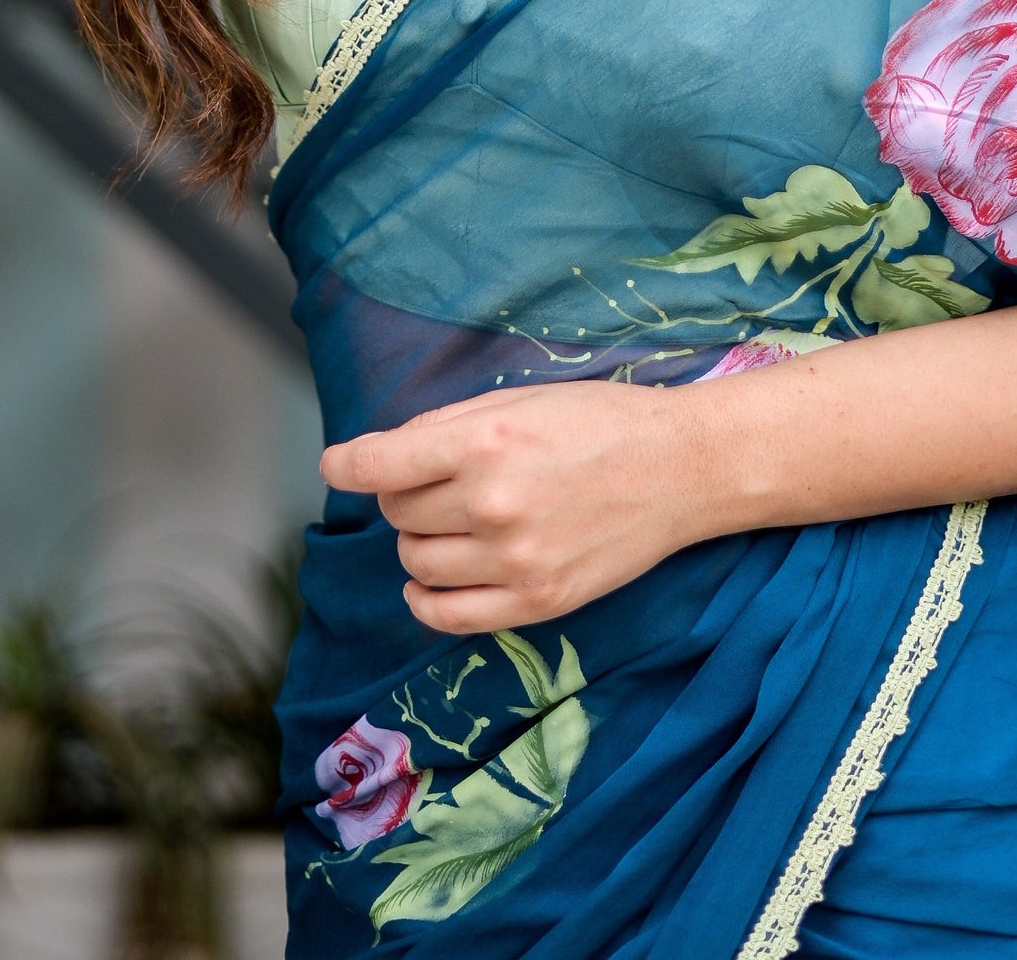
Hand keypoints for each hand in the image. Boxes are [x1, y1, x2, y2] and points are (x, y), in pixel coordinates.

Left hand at [320, 382, 701, 633]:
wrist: (679, 468)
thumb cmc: (599, 422)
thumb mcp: (520, 400)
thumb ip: (448, 426)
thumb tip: (383, 454)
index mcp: (486, 440)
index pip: (382, 463)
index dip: (348, 464)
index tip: (337, 465)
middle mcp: (492, 502)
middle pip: (399, 511)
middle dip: (407, 494)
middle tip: (445, 480)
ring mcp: (514, 559)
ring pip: (415, 561)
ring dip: (421, 541)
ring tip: (457, 522)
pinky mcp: (536, 602)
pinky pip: (446, 615)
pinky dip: (425, 599)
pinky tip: (432, 581)